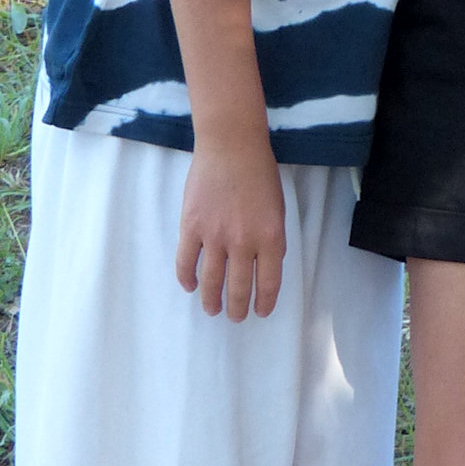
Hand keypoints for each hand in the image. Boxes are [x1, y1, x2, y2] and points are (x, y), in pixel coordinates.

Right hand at [176, 140, 285, 319]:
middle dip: (237, 307)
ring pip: (211, 280)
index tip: (261, 312)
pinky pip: (186, 261)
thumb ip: (271, 240)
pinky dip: (187, 278)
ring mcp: (215, 236)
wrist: (231, 147)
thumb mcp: (278, 209)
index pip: (269, 283)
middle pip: (239, 287)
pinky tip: (189, 286)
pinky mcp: (191, 227)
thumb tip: (262, 266)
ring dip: (211, 300)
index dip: (265, 302)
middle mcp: (243, 242)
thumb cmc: (260, 174)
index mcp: (271, 238)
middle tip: (235, 318)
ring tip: (212, 310)